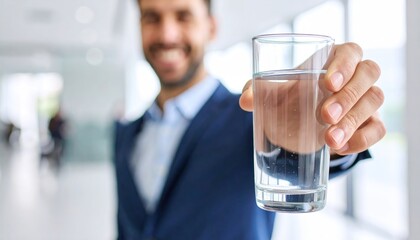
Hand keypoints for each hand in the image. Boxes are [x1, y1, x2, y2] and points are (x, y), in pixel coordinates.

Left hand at [240, 42, 385, 154]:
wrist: (296, 127)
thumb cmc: (288, 100)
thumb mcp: (270, 95)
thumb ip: (256, 92)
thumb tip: (245, 101)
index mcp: (333, 59)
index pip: (350, 51)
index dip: (344, 64)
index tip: (327, 83)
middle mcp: (355, 75)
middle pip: (368, 73)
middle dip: (348, 96)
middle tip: (324, 115)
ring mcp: (366, 99)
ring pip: (374, 101)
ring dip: (353, 121)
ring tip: (329, 140)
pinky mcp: (370, 123)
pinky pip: (378, 129)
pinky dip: (363, 139)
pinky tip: (340, 147)